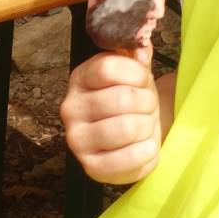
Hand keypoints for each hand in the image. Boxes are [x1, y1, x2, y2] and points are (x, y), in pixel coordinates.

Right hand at [59, 52, 161, 184]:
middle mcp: (71, 109)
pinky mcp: (92, 168)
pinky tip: (142, 146)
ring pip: (127, 127)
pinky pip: (132, 156)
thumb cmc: (135, 101)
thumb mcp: (136, 73)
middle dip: (147, 102)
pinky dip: (148, 150)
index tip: (143, 80)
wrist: (137, 137)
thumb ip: (138, 54)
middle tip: (147, 107)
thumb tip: (140, 49)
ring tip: (144, 125)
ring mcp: (77, 140)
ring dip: (147, 126)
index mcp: (81, 79)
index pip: (108, 68)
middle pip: (122, 98)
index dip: (137, 73)